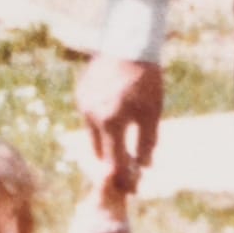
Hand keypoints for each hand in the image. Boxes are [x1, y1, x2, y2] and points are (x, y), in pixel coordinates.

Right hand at [76, 56, 163, 192]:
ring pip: (93, 136)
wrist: (129, 43)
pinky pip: (89, 118)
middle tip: (129, 170)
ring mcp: (83, 105)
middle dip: (113, 163)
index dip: (123, 179)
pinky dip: (101, 125)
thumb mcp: (153, 112)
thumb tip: (145, 166)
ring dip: (107, 143)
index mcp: (111, 123)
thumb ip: (147, 142)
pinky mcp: (81, 95)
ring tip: (122, 144)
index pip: (114, 162)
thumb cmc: (146, 79)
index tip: (132, 189)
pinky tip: (114, 119)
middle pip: (100, 153)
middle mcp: (92, 117)